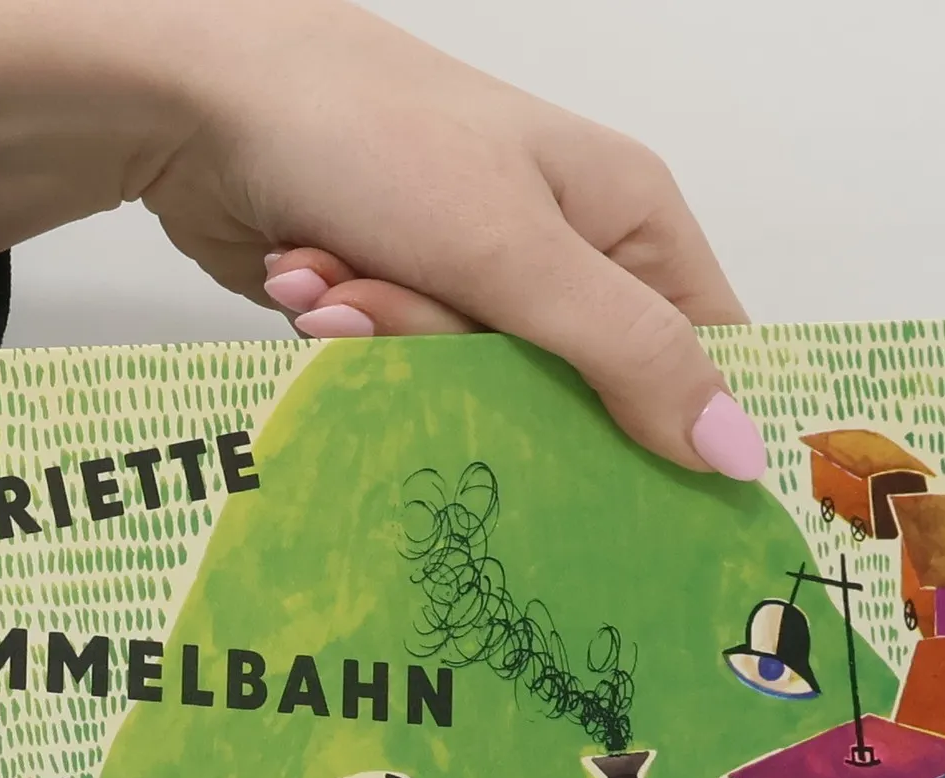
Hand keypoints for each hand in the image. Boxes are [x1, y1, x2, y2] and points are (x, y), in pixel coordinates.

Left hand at [0, 0, 764, 479]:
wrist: (206, 102)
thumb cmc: (375, 143)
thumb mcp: (518, 254)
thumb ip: (627, 356)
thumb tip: (739, 454)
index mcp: (631, 220)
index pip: (706, 355)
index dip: (686, 434)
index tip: (646, 508)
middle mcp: (569, 257)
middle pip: (578, 396)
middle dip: (484, 376)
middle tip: (408, 315)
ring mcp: (483, 288)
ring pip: (483, 398)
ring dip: (398, 350)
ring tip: (338, 284)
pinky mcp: (409, 313)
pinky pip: (413, 382)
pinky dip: (358, 343)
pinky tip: (311, 286)